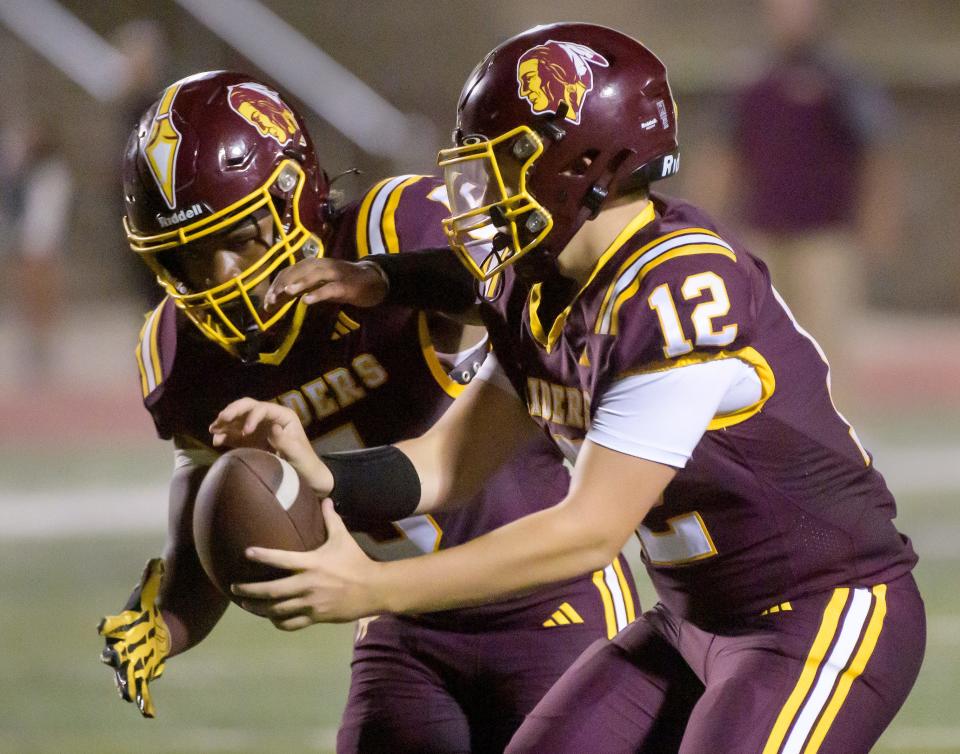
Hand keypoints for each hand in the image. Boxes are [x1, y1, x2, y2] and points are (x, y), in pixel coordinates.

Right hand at [97, 558, 170, 717]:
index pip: (110, 627)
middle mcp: (119, 649)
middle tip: (114, 659)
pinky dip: (143, 700)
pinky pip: (140, 689)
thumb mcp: (149, 595)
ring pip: (124, 676)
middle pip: (114, 655)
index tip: (103, 625)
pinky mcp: (141, 674)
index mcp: (119, 628)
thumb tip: (156, 560)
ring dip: (125, 685)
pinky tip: (148, 712)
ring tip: (127, 694)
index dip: (106, 626)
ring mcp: (129, 663)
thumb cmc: (148, 612)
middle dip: (114, 657)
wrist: (157, 628)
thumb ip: (151, 579)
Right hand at [208, 398, 332, 493]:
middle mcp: (269, 418)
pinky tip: (216, 441)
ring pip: (238, 418)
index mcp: (283, 416)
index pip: (263, 408)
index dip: (252, 417)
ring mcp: (258, 428)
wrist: (304, 477)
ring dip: (225, 421)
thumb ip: (285, 441)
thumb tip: (273, 427)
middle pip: (247, 406)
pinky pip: (234, 434)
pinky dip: (224, 435)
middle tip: (221, 419)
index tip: (246, 432)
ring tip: (213, 429)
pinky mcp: (250, 440)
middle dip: (233, 411)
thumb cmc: (304, 462)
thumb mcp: (297, 453)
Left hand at [232, 499, 381, 627]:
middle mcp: (308, 584)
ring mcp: (311, 603)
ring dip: (259, 608)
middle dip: (250, 591)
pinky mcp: (316, 617)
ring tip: (246, 604)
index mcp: (312, 563)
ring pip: (277, 610)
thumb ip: (331, 519)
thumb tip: (326, 499)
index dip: (263, 556)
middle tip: (234, 588)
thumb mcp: (343, 538)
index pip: (282, 559)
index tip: (247, 553)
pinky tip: (271, 618)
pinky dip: (278, 622)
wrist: (373, 589)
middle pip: (272, 591)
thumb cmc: (355, 561)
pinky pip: (291, 624)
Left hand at [264, 257, 387, 312]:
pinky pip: (330, 288)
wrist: (373, 281)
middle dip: (283, 286)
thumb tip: (280, 297)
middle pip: (298, 272)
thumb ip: (303, 287)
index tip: (268, 300)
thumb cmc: (344, 283)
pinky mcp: (346, 285)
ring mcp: (336, 273)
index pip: (290, 271)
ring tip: (286, 293)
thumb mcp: (321, 284)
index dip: (277, 284)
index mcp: (314, 264)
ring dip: (299, 283)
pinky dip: (318, 293)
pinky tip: (307, 301)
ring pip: (314, 275)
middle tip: (272, 300)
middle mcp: (322, 265)